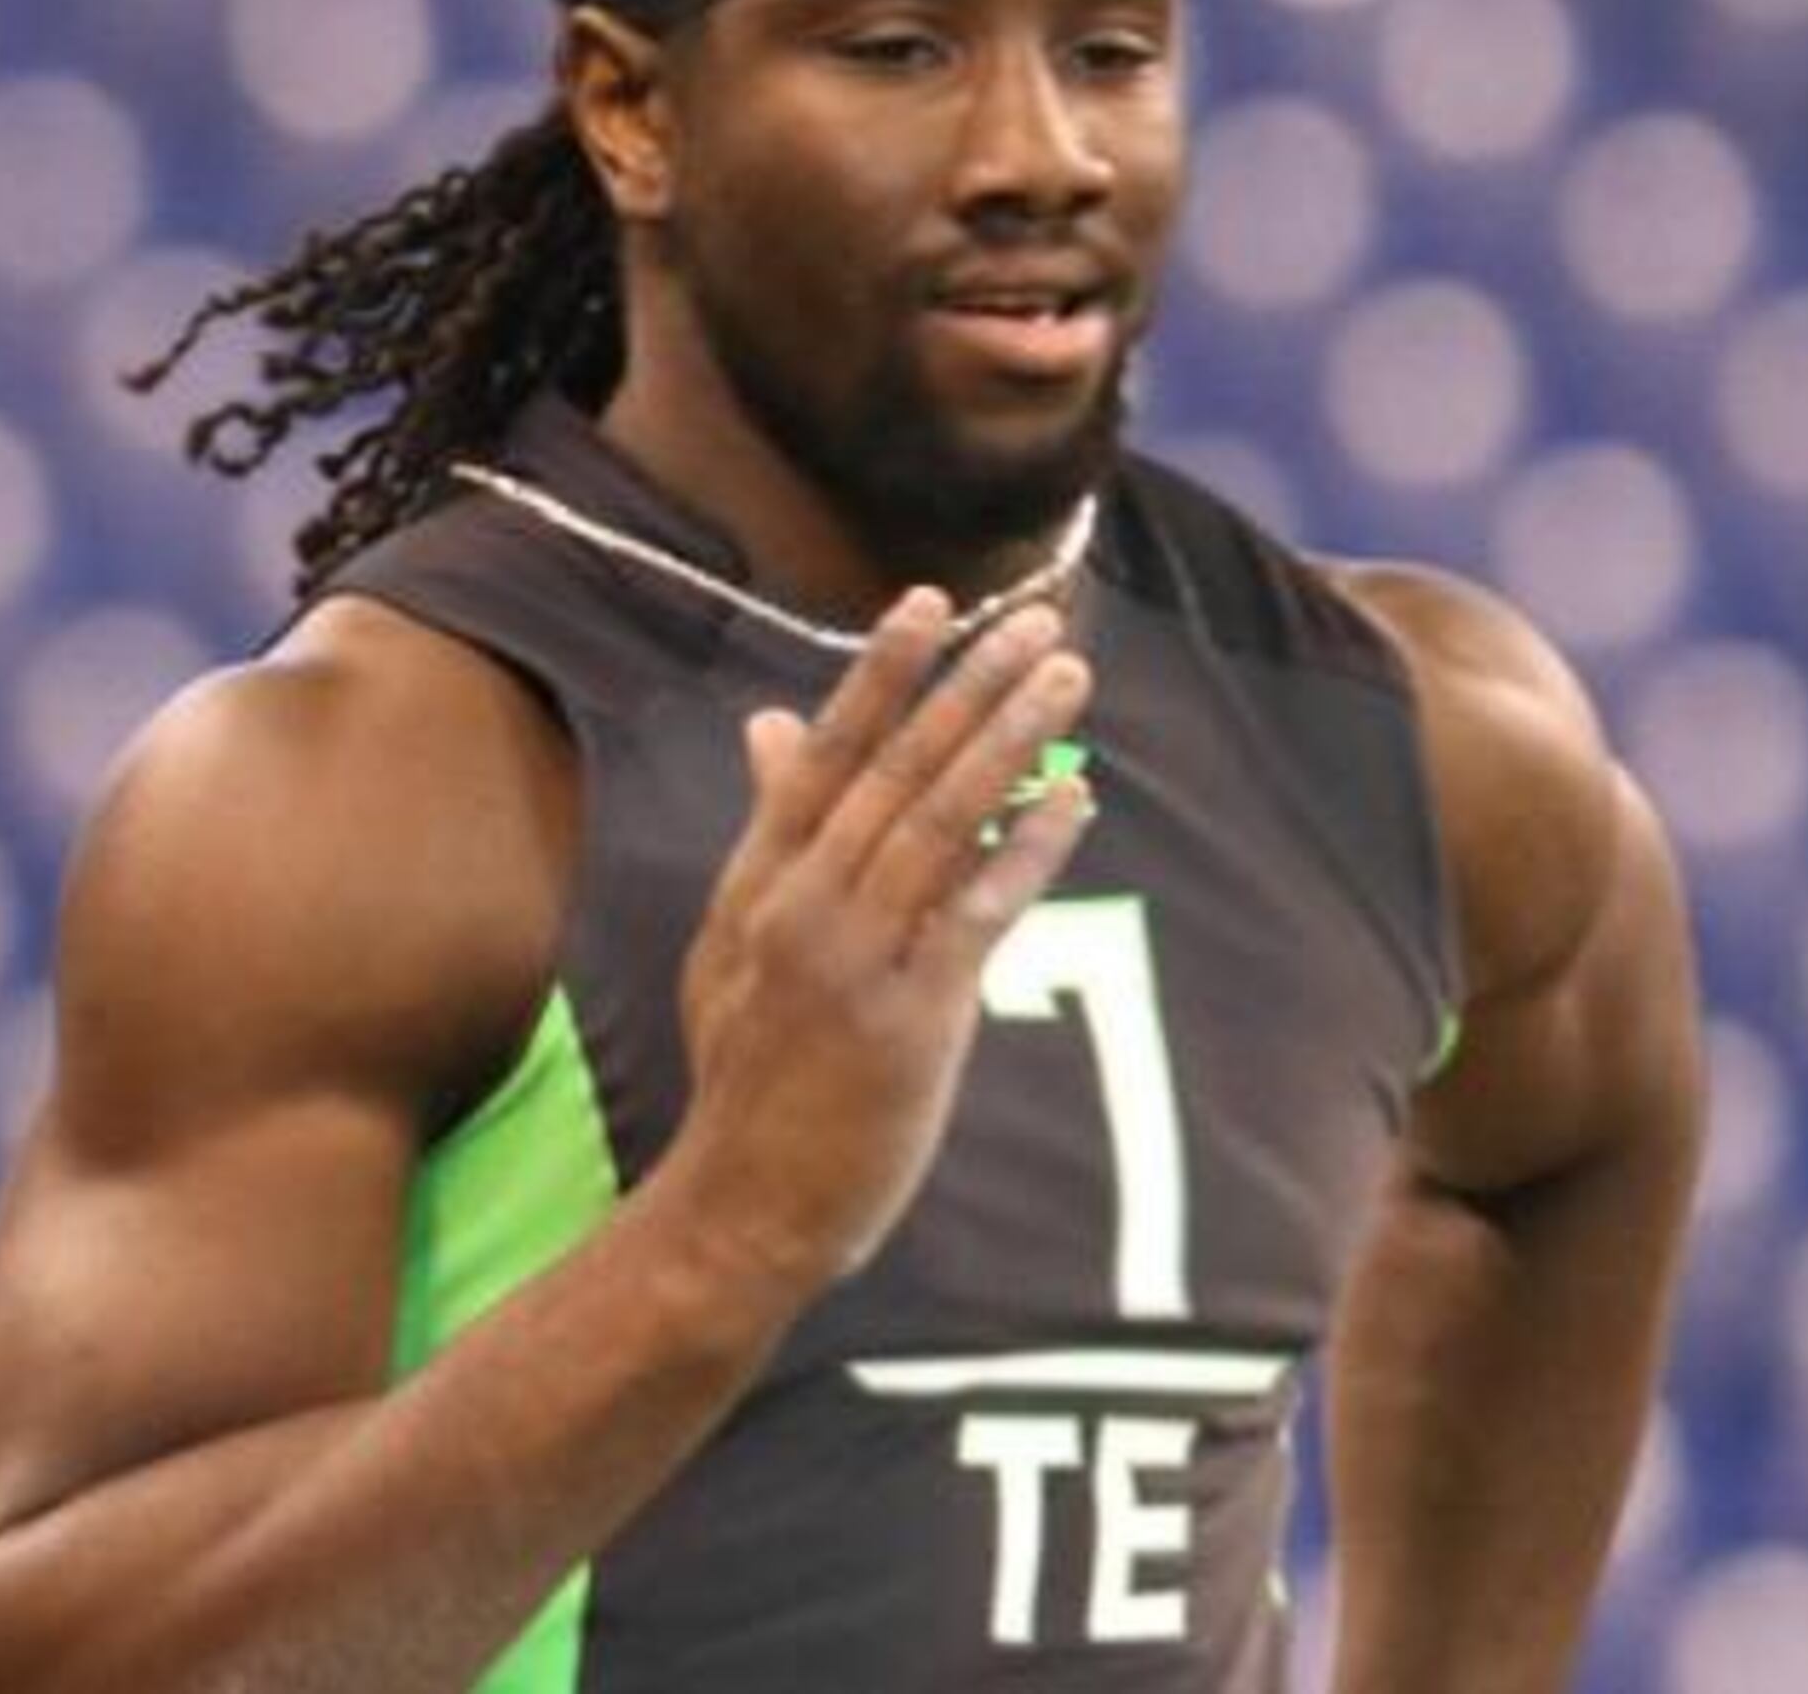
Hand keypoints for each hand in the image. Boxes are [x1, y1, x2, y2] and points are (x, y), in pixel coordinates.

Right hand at [656, 590, 1095, 1303]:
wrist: (740, 1205)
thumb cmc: (749, 1075)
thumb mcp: (733, 941)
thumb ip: (766, 830)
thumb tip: (767, 722)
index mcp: (759, 881)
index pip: (823, 754)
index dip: (878, 675)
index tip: (928, 602)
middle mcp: (802, 905)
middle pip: (892, 772)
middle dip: (967, 687)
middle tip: (1037, 621)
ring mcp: (855, 958)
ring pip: (939, 823)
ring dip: (1008, 742)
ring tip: (1065, 678)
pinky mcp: (911, 1017)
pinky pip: (979, 912)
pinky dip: (1029, 849)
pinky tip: (1074, 801)